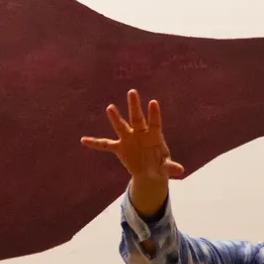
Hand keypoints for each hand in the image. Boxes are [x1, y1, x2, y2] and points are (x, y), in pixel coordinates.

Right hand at [81, 89, 184, 216]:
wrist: (149, 171)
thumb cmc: (159, 164)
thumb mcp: (165, 167)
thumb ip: (170, 167)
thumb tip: (180, 170)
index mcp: (153, 136)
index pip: (154, 122)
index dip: (154, 113)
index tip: (153, 102)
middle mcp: (140, 133)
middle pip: (137, 118)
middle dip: (134, 106)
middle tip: (132, 92)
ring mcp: (128, 139)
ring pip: (121, 126)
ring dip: (115, 118)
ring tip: (110, 107)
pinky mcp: (119, 147)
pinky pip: (105, 145)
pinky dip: (95, 143)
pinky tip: (84, 140)